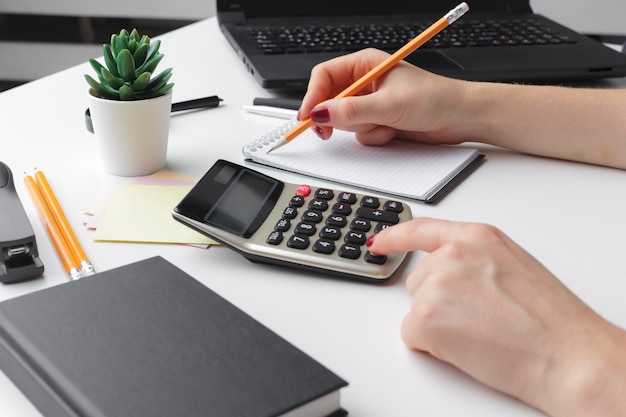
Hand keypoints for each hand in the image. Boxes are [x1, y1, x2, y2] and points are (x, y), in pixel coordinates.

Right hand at [299, 48, 472, 145]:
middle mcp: (365, 83)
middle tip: (331, 130)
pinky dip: (374, 136)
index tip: (308, 117)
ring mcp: (371, 104)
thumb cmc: (435, 98)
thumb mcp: (389, 104)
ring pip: (345, 121)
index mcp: (366, 64)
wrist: (460, 117)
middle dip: (336, 117)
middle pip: (330, 100)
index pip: (324, 76)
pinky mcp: (378, 122)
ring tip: (384, 123)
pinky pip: (360, 134)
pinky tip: (392, 131)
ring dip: (362, 128)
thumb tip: (320, 113)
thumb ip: (351, 110)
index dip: (312, 96)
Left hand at [367, 217, 625, 416]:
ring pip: (415, 309)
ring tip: (480, 332)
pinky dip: (432, 346)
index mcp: (477, 237)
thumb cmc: (551, 319)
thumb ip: (474, 259)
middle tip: (479, 318)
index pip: (421, 229)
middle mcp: (452, 253)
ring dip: (437, 325)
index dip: (394, 236)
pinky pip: (412, 335)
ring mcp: (436, 284)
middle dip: (438, 301)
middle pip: (418, 280)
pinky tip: (467, 347)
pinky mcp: (425, 318)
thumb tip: (448, 274)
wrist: (568, 356)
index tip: (377, 242)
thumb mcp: (512, 265)